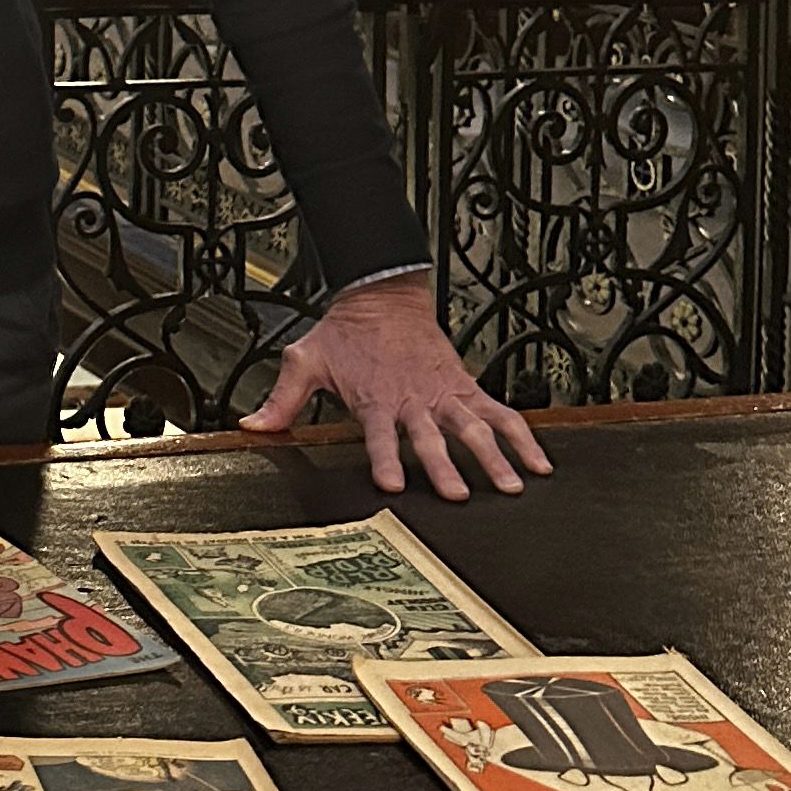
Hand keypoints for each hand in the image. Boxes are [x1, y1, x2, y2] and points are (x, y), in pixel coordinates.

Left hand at [241, 276, 552, 499]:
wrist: (381, 294)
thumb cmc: (344, 333)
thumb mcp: (306, 361)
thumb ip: (282, 399)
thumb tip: (251, 427)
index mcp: (375, 399)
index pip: (379, 436)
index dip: (383, 459)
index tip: (389, 483)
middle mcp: (413, 400)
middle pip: (431, 437)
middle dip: (443, 466)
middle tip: (458, 495)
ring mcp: (443, 395)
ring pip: (473, 427)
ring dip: (492, 457)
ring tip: (512, 485)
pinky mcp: (465, 388)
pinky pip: (499, 414)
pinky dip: (522, 437)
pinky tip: (539, 463)